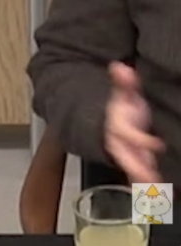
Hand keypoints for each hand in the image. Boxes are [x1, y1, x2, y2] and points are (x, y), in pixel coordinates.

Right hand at [105, 62, 165, 182]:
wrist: (102, 122)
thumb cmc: (121, 107)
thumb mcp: (123, 93)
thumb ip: (124, 83)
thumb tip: (119, 66)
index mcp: (118, 126)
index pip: (127, 135)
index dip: (141, 140)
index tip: (157, 145)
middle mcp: (119, 143)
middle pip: (126, 157)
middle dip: (137, 168)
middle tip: (152, 178)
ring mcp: (126, 155)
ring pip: (132, 169)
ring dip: (143, 180)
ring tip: (158, 191)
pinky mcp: (133, 163)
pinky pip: (137, 176)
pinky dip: (145, 186)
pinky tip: (158, 194)